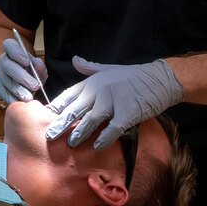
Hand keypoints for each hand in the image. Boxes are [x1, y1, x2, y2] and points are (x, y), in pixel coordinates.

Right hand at [0, 38, 48, 103]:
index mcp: (11, 50)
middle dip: (21, 77)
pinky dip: (11, 98)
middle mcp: (3, 60)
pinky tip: (20, 101)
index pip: (9, 45)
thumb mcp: (37, 65)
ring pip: (5, 81)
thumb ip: (39, 65)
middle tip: (34, 86)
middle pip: (7, 66)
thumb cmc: (30, 69)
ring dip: (18, 90)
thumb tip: (37, 65)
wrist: (20, 77)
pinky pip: (2, 93)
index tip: (27, 62)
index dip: (16, 52)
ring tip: (29, 97)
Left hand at [45, 56, 183, 148]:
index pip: (69, 95)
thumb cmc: (133, 76)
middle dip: (60, 124)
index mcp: (93, 82)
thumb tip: (75, 59)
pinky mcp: (127, 113)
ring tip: (70, 143)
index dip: (57, 106)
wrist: (160, 79)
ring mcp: (113, 101)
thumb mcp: (108, 69)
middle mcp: (99, 90)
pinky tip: (96, 146)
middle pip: (74, 110)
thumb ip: (90, 67)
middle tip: (49, 136)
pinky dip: (104, 138)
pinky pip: (112, 129)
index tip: (46, 116)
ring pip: (90, 120)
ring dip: (79, 133)